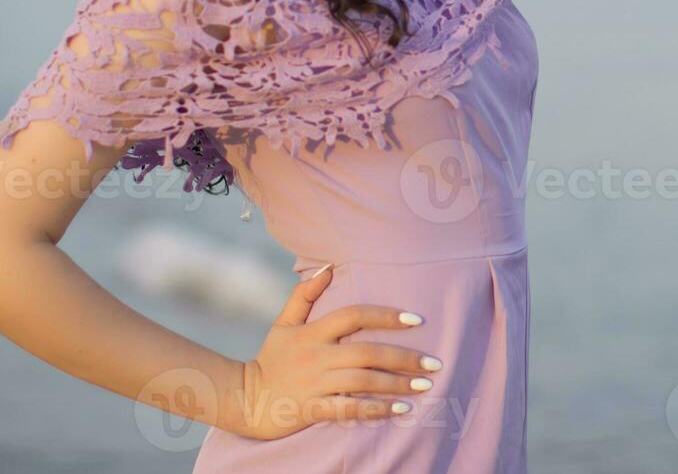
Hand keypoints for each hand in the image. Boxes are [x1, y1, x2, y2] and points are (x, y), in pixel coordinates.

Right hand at [224, 264, 443, 439]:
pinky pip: (350, 409)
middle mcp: (316, 356)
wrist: (243, 400)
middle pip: (367, 352)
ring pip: (363, 382)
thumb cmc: (270, 360)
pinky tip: (401, 410)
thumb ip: (304, 295)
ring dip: (397, 384)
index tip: (416, 319)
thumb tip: (329, 267)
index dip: (386, 315)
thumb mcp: (283, 324)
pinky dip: (377, 410)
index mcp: (312, 333)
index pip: (354, 315)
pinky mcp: (312, 410)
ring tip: (424, 385)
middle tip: (434, 362)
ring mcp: (315, 384)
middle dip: (404, 357)